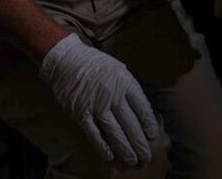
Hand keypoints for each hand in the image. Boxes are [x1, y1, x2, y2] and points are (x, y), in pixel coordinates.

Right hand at [39, 33, 158, 165]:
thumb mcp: (118, 69)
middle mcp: (112, 94)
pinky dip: (102, 146)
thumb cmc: (96, 65)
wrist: (67, 60)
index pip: (142, 107)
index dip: (149, 124)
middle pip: (130, 123)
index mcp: (125, 82)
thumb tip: (140, 110)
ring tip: (133, 160)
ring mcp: (96, 105)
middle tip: (146, 156)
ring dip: (125, 149)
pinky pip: (93, 133)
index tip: (153, 135)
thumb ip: (129, 88)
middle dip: (140, 142)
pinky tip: (110, 156)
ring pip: (114, 132)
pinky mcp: (80, 113)